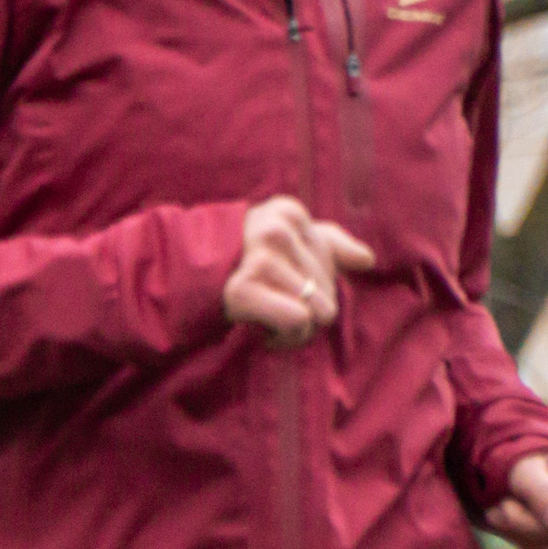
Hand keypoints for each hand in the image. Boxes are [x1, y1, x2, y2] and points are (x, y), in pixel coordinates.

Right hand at [223, 196, 374, 347]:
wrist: (180, 279)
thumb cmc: (239, 262)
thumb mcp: (283, 240)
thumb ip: (329, 244)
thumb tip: (367, 261)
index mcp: (288, 213)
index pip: (332, 266)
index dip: (313, 286)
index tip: (281, 286)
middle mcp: (276, 230)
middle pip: (328, 290)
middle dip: (305, 310)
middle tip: (273, 309)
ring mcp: (259, 258)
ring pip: (317, 309)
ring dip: (296, 328)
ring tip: (268, 320)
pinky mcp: (242, 289)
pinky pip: (298, 320)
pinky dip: (286, 336)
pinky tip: (265, 332)